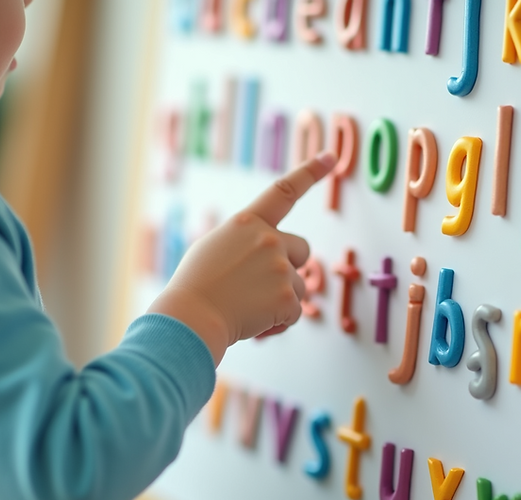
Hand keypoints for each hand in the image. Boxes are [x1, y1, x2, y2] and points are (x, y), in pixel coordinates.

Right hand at [148, 152, 337, 364]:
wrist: (189, 318)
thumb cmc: (195, 287)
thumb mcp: (214, 248)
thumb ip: (245, 243)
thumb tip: (274, 257)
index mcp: (247, 222)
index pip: (283, 191)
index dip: (310, 172)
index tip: (331, 156)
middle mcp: (268, 239)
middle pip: (302, 250)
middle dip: (290, 267)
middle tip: (260, 285)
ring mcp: (280, 267)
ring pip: (299, 285)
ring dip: (280, 299)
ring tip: (247, 307)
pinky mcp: (287, 296)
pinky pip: (294, 312)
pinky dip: (279, 321)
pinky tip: (253, 321)